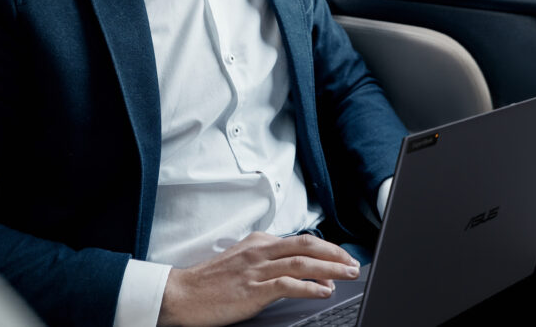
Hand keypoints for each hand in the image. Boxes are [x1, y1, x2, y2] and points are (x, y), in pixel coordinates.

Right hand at [157, 231, 361, 326]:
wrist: (182, 295)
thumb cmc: (210, 282)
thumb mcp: (241, 261)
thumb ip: (267, 262)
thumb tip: (298, 270)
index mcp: (258, 243)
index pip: (300, 240)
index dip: (326, 248)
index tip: (341, 257)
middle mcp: (260, 251)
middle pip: (307, 246)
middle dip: (335, 254)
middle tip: (353, 263)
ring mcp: (257, 270)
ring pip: (302, 263)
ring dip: (331, 268)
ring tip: (347, 275)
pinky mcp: (253, 290)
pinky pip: (288, 284)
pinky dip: (310, 286)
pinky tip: (323, 291)